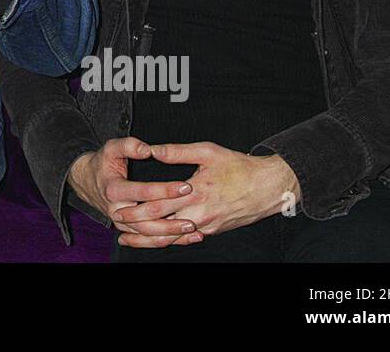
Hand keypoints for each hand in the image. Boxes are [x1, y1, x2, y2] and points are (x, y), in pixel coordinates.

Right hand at [67, 138, 200, 247]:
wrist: (87, 182)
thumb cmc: (104, 163)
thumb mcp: (111, 148)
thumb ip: (129, 145)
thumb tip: (148, 150)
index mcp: (114, 190)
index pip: (143, 192)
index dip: (165, 190)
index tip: (186, 186)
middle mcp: (117, 210)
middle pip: (146, 221)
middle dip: (171, 221)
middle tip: (193, 219)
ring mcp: (121, 222)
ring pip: (148, 234)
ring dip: (171, 234)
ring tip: (193, 231)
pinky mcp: (127, 229)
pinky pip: (147, 239)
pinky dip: (167, 240)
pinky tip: (185, 238)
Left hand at [112, 142, 299, 240]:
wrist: (270, 187)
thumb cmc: (240, 167)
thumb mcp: (208, 152)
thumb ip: (177, 152)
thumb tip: (153, 149)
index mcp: (195, 192)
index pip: (159, 204)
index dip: (137, 208)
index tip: (119, 209)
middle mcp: (200, 213)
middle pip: (163, 225)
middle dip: (138, 227)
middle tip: (119, 226)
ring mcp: (208, 225)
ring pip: (174, 236)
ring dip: (152, 238)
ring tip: (132, 239)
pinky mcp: (214, 230)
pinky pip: (188, 238)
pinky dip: (171, 239)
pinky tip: (159, 238)